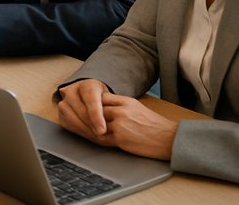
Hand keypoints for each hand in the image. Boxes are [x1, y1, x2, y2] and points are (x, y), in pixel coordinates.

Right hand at [57, 79, 109, 138]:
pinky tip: (87, 134)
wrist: (90, 96)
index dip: (97, 117)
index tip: (102, 131)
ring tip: (96, 138)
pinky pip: (66, 123)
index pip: (91, 101)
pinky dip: (76, 130)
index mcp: (88, 85)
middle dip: (91, 126)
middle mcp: (73, 90)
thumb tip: (119, 123)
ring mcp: (64, 100)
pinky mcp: (60, 111)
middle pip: (81, 111)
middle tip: (102, 138)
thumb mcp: (111, 99)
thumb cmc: (104, 99)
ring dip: (84, 130)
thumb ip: (113, 108)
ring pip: (71, 117)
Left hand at [58, 80, 177, 160]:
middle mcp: (121, 110)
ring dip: (85, 125)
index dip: (89, 103)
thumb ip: (119, 105)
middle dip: (83, 113)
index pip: (100, 99)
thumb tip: (101, 105)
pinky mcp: (120, 138)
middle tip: (69, 114)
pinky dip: (92, 136)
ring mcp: (120, 124)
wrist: (169, 139)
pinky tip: (87, 136)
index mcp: (125, 101)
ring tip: (76, 126)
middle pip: (94, 110)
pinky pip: (101, 137)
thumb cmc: (153, 125)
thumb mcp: (136, 107)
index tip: (78, 105)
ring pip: (95, 123)